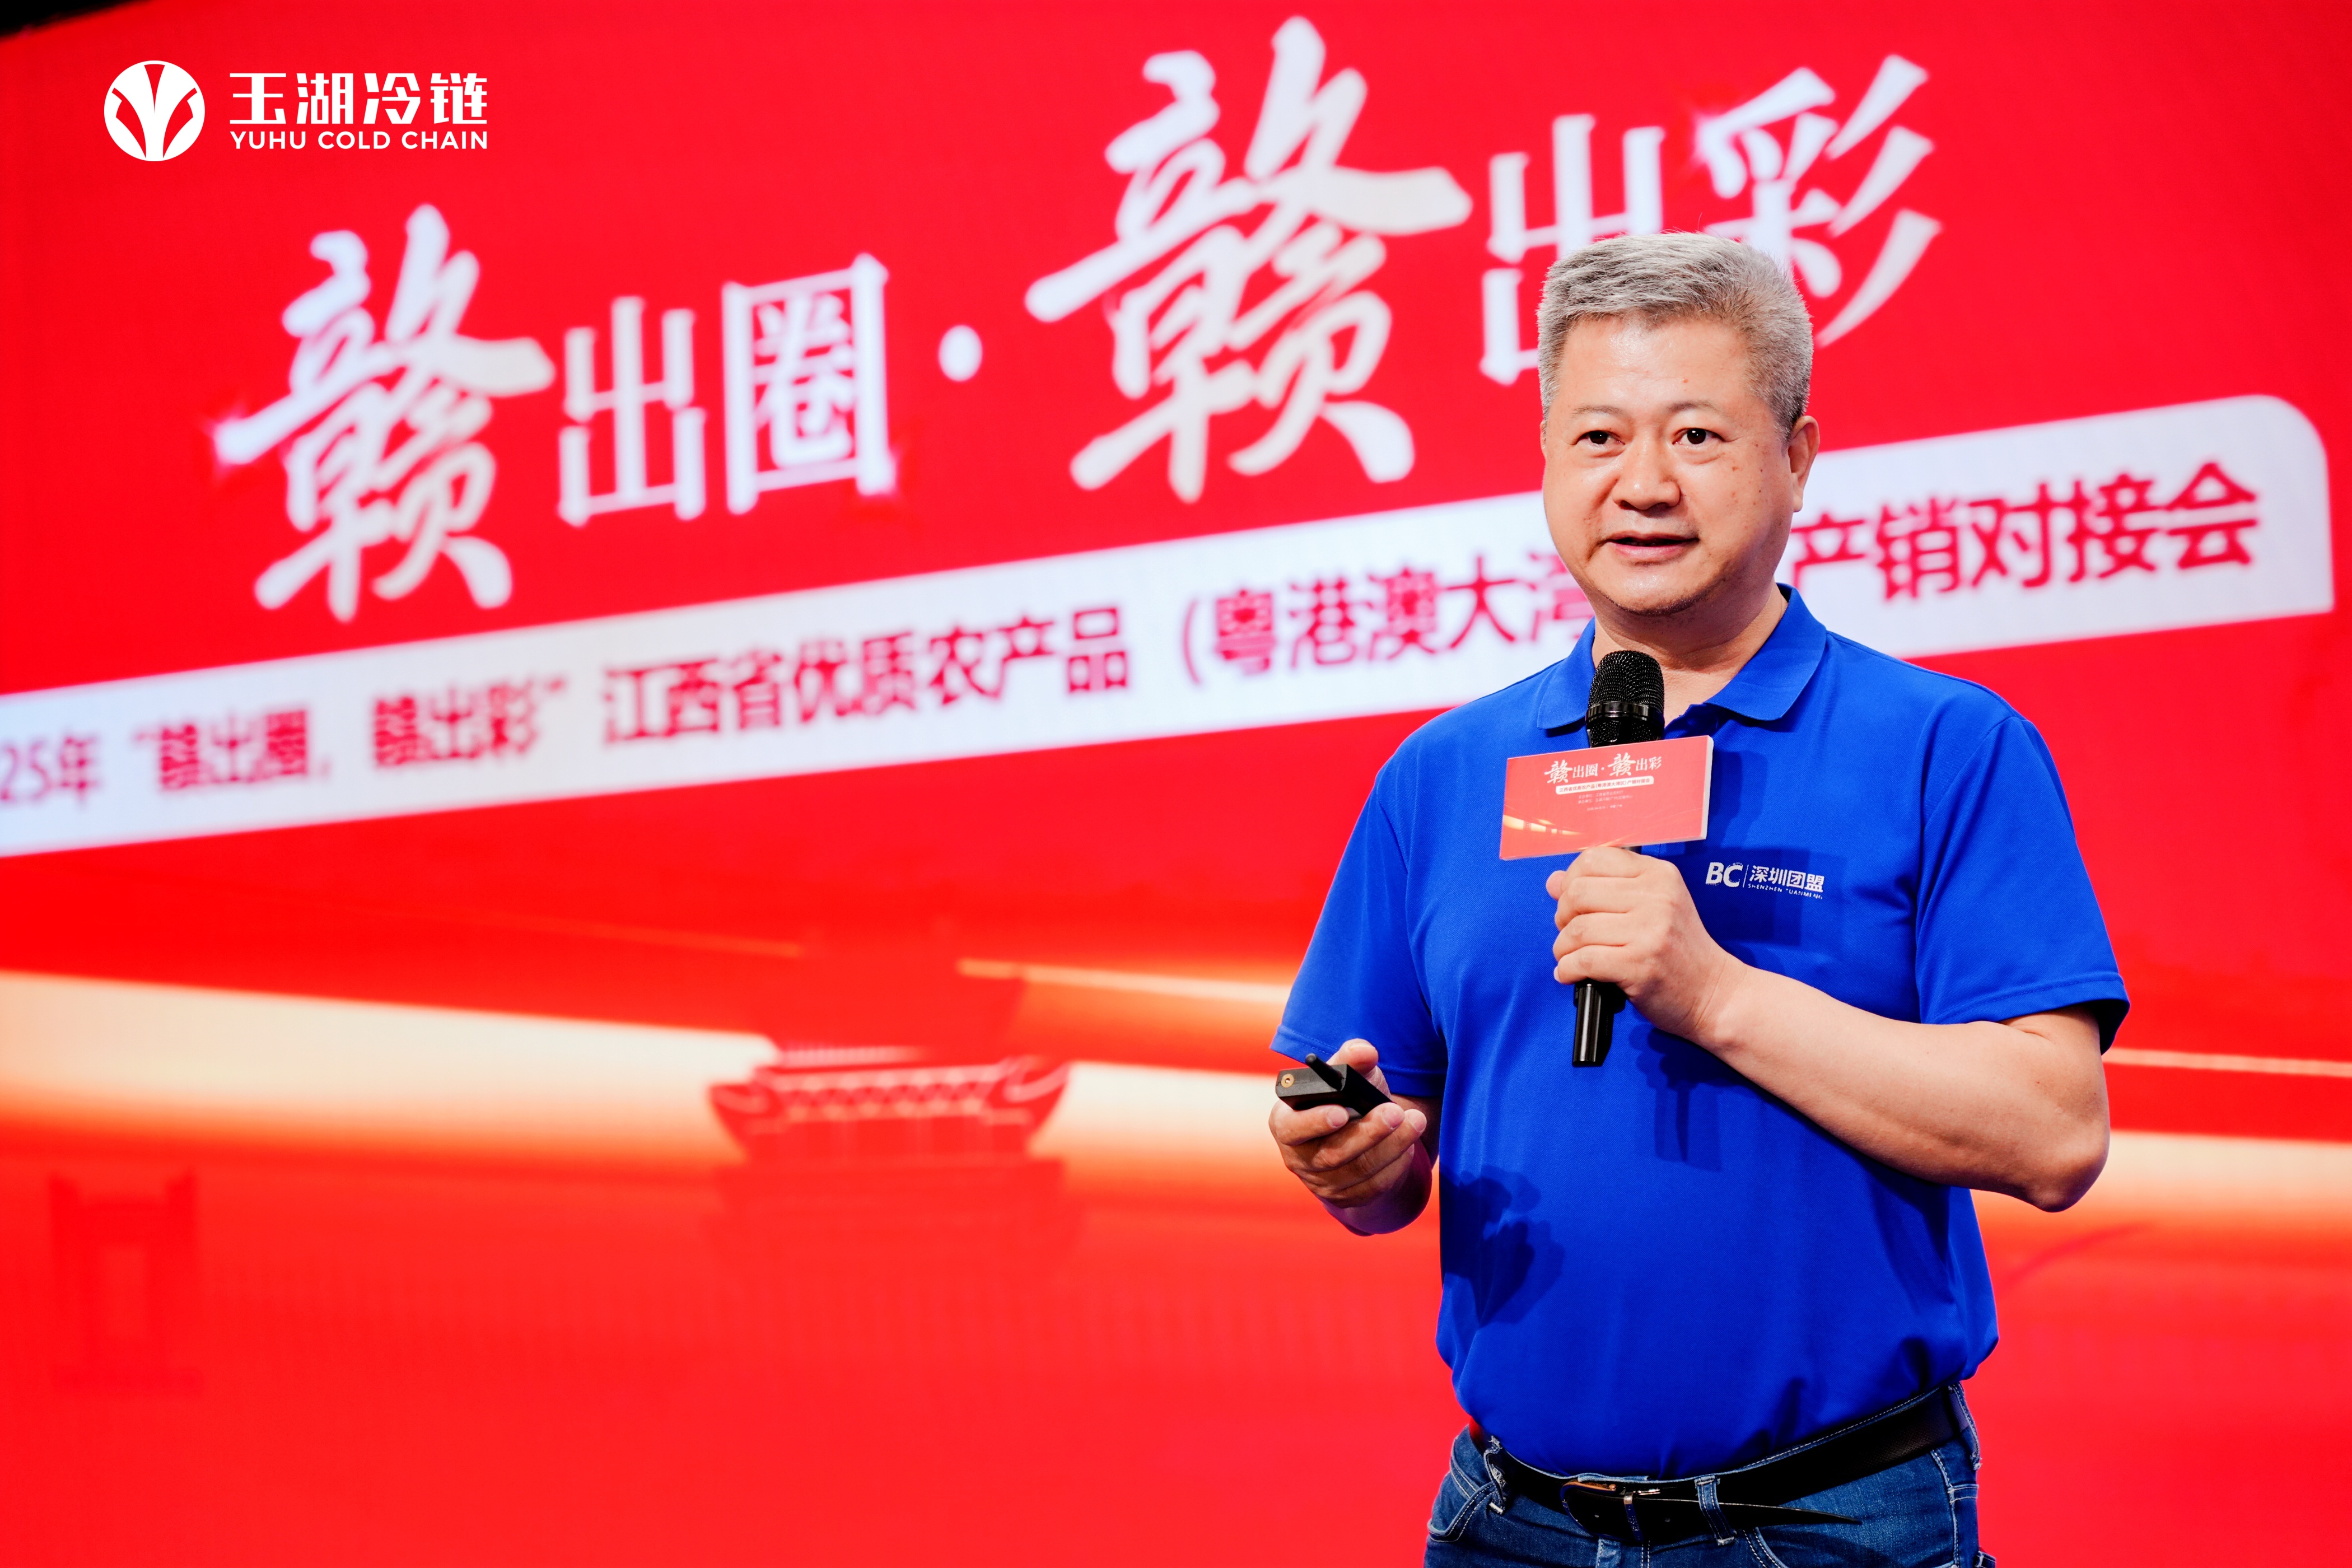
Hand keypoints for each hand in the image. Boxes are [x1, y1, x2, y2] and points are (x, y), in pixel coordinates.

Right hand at [1268, 1039, 1431, 1229]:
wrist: (1358, 1135)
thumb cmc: (1345, 1098)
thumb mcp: (1347, 1076)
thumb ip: (1351, 1060)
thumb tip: (1365, 1051)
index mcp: (1286, 1123)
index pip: (1292, 1128)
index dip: (1314, 1122)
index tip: (1341, 1111)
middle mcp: (1298, 1158)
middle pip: (1331, 1153)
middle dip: (1367, 1132)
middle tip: (1396, 1112)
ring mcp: (1321, 1183)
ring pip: (1358, 1171)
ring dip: (1391, 1146)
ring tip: (1415, 1121)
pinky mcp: (1345, 1198)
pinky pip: (1373, 1187)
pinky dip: (1395, 1166)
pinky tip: (1409, 1145)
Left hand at [1547, 845, 1748, 1044]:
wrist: (1714, 993)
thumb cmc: (1678, 951)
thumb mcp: (1651, 907)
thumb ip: (1604, 890)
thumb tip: (1554, 881)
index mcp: (1658, 875)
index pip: (1594, 859)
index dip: (1572, 880)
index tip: (1573, 903)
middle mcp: (1655, 897)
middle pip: (1578, 893)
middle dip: (1563, 916)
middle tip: (1571, 934)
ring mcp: (1649, 931)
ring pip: (1577, 929)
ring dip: (1563, 947)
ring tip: (1569, 957)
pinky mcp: (1639, 964)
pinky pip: (1583, 960)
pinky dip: (1567, 969)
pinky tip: (1571, 974)